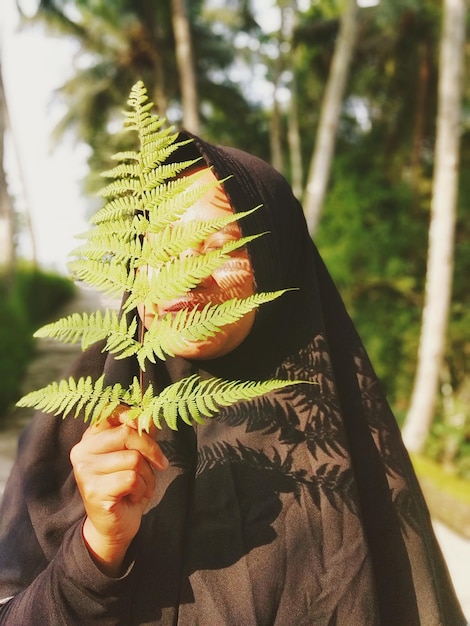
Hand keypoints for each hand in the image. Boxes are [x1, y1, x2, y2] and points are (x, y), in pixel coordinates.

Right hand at [70, 405, 167, 575]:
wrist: (114, 527)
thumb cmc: (126, 487)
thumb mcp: (135, 455)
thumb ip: (139, 433)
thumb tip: (149, 414)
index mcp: (90, 439)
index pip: (112, 414)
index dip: (135, 417)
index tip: (148, 429)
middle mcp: (82, 451)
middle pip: (127, 433)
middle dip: (151, 449)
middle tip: (160, 464)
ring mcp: (85, 471)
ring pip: (133, 458)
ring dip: (147, 475)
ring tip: (140, 486)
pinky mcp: (94, 490)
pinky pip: (132, 478)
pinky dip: (142, 489)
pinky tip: (132, 497)